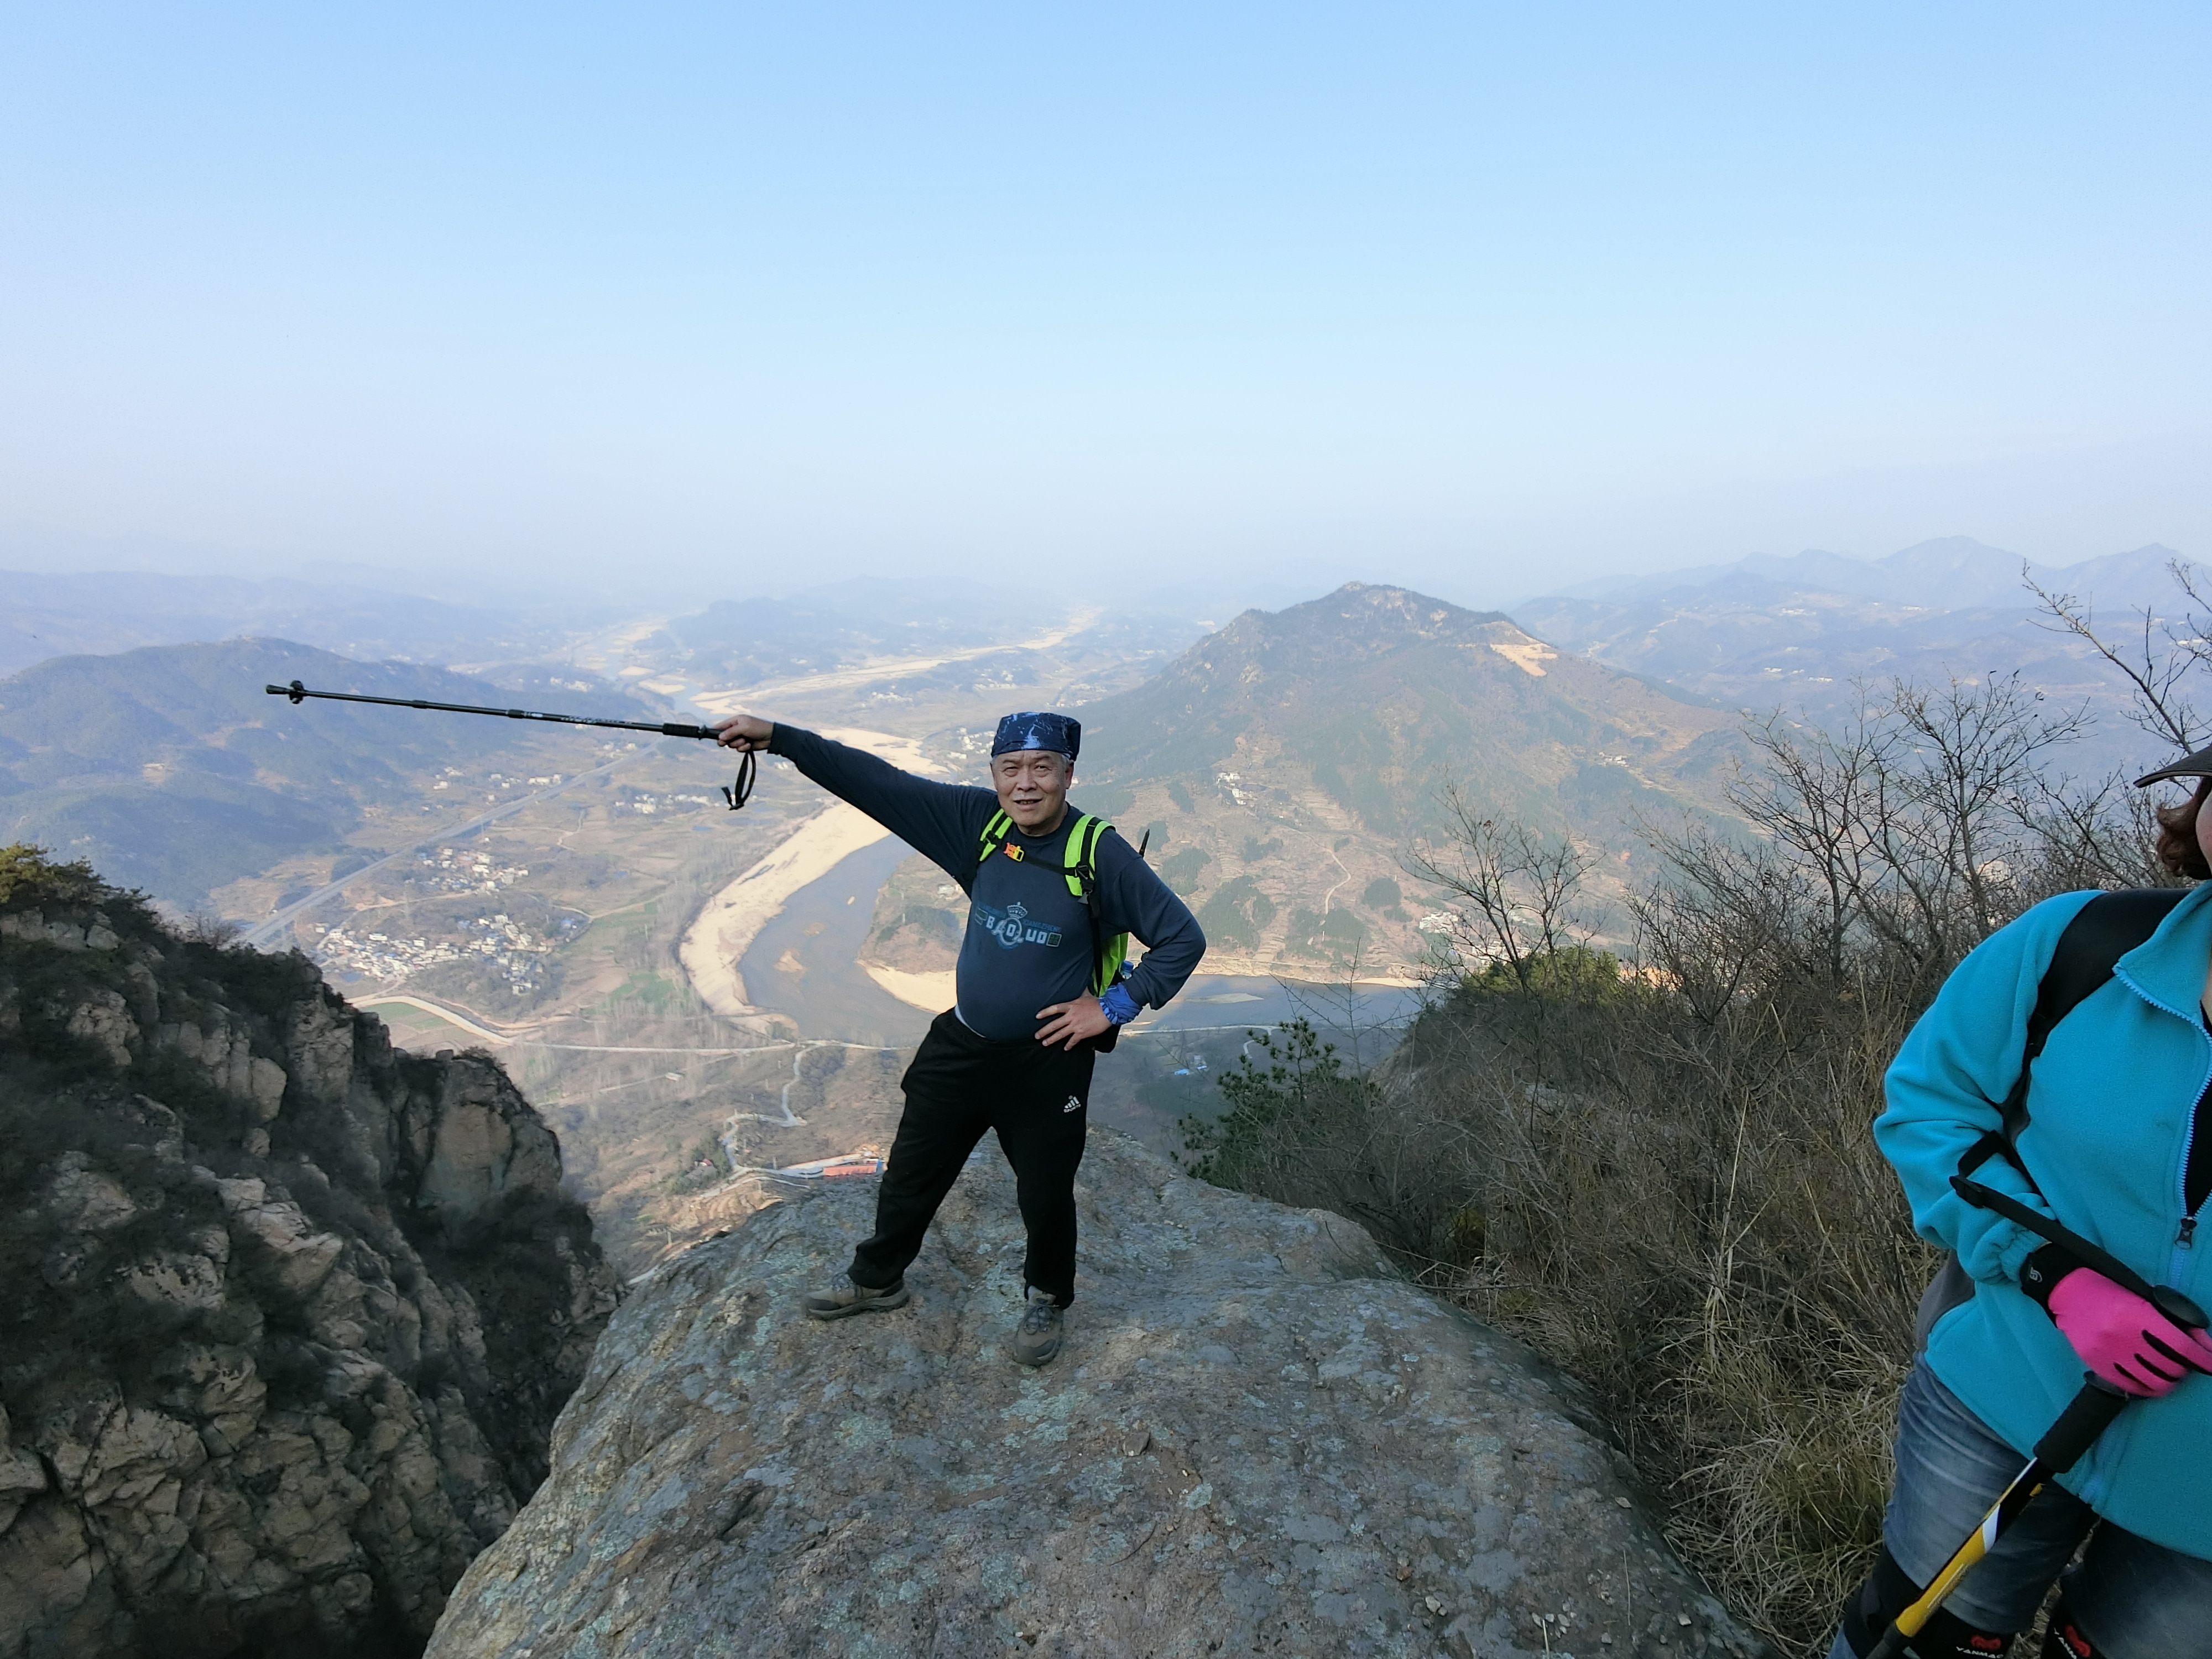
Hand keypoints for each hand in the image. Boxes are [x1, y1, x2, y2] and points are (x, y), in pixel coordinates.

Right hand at [712, 714, 772, 751]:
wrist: (772, 737)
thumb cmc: (759, 727)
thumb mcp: (744, 727)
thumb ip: (731, 732)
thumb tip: (720, 737)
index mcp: (735, 721)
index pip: (721, 726)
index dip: (714, 731)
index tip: (709, 735)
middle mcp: (736, 729)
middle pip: (723, 737)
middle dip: (725, 740)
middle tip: (725, 743)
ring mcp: (739, 737)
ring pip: (730, 744)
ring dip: (737, 744)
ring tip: (745, 740)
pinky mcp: (744, 745)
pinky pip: (738, 749)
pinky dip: (743, 748)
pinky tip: (749, 745)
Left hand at [1034, 997, 1109, 1050]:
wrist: (1108, 1010)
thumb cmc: (1098, 1002)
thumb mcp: (1085, 995)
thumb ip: (1079, 994)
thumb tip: (1079, 988)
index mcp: (1071, 1006)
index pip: (1054, 1009)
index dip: (1044, 1013)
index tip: (1037, 1016)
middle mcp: (1071, 1016)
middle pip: (1054, 1024)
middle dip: (1044, 1031)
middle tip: (1037, 1036)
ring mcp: (1076, 1025)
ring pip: (1060, 1034)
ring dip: (1051, 1039)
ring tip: (1045, 1043)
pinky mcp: (1082, 1033)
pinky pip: (1073, 1041)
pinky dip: (1069, 1045)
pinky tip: (1065, 1048)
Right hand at [2046, 1268, 2211, 1396]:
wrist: (2067, 1291)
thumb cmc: (2110, 1290)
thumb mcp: (2145, 1297)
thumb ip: (2174, 1320)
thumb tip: (2203, 1344)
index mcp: (2136, 1314)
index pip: (2181, 1347)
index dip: (2204, 1359)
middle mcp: (2122, 1336)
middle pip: (2170, 1368)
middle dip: (2184, 1368)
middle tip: (2184, 1363)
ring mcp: (2108, 1353)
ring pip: (2154, 1382)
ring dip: (2168, 1380)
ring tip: (2168, 1372)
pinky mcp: (2097, 1364)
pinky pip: (2132, 1387)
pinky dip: (2147, 1387)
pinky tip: (2149, 1379)